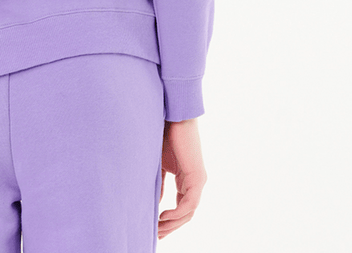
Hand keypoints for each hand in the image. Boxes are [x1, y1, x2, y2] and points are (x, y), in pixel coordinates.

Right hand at [158, 118, 206, 239]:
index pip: (181, 208)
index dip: (168, 221)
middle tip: (155, 237)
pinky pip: (189, 204)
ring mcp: (198, 181)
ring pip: (189, 212)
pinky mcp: (198, 177)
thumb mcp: (158, 164)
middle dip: (170, 227)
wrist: (172, 115)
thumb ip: (158, 183)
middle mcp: (195, 182)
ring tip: (157, 231)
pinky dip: (177, 213)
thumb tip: (154, 203)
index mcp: (186, 179)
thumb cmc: (164, 134)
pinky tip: (162, 218)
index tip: (153, 229)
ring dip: (173, 224)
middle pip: (186, 214)